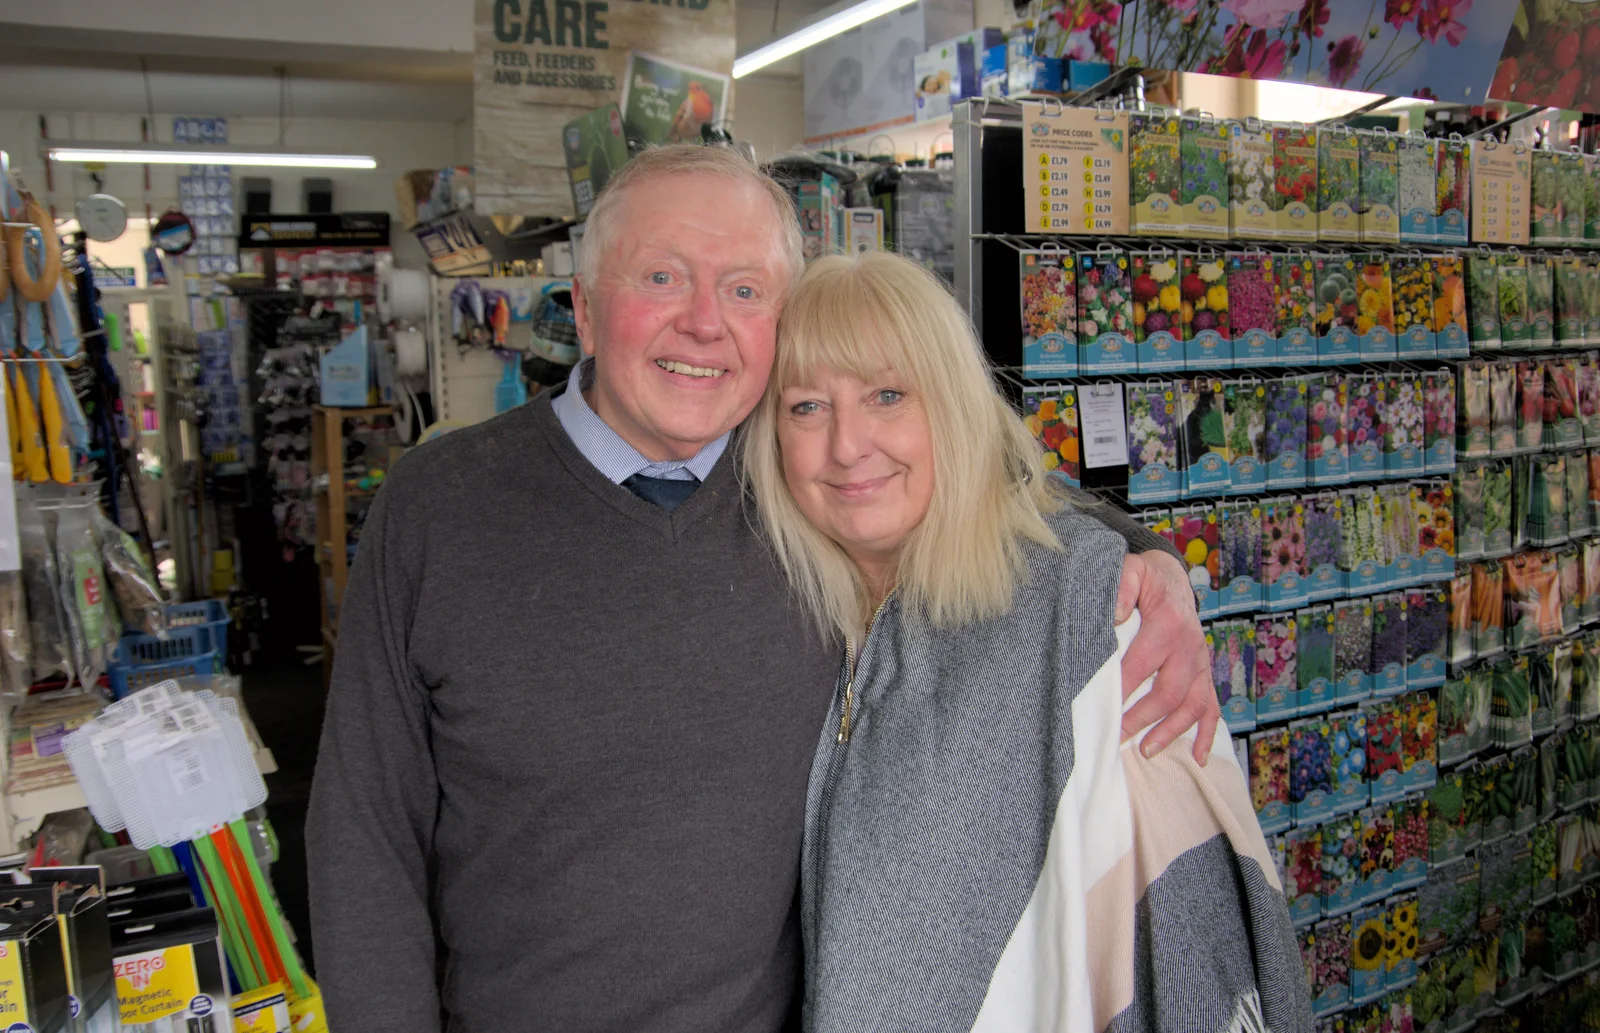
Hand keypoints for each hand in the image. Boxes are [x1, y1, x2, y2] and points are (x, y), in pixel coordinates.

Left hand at [1113, 550, 1219, 764]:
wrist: (1171, 578)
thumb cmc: (1144, 579)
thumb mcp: (1130, 571)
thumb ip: (1121, 587)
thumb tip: (1112, 616)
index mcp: (1168, 624)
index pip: (1142, 664)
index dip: (1124, 689)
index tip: (1103, 710)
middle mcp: (1190, 646)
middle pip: (1169, 692)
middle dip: (1142, 718)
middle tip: (1117, 736)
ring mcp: (1201, 662)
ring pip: (1193, 705)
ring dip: (1171, 731)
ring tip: (1146, 751)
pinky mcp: (1204, 673)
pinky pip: (1212, 707)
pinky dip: (1207, 733)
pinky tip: (1198, 757)